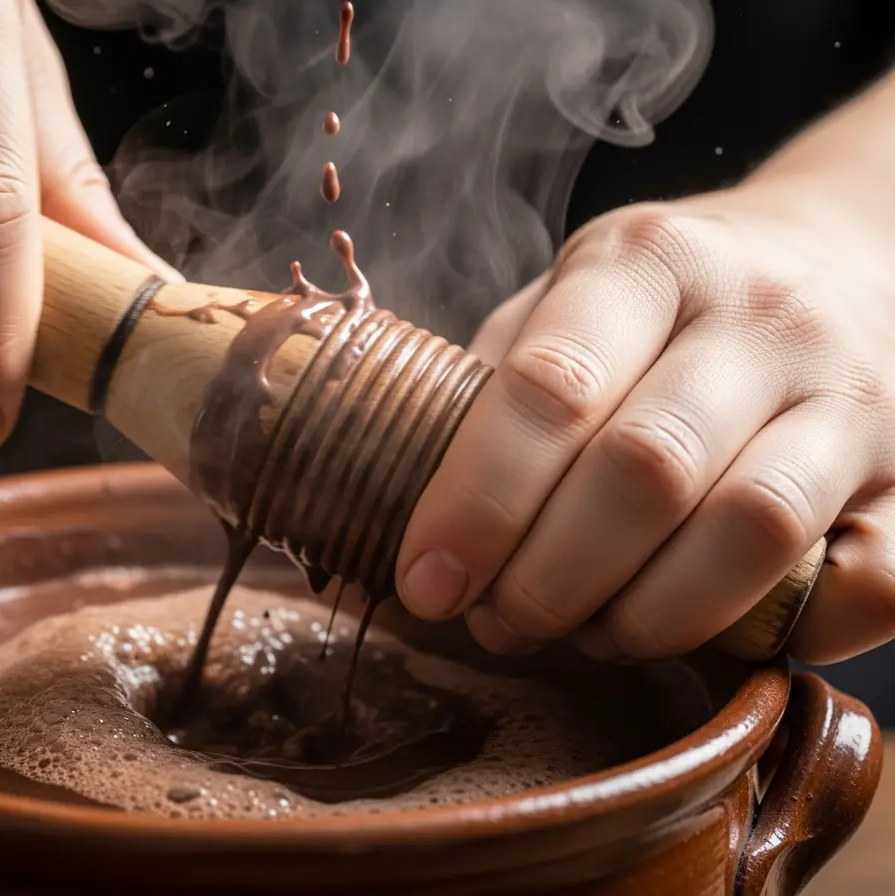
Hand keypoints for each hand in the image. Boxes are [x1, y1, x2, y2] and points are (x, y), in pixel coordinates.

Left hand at [396, 184, 894, 664]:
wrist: (854, 256)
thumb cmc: (677, 301)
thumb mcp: (578, 297)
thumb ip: (500, 381)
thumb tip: (400, 503)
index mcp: (646, 264)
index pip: (550, 386)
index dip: (476, 501)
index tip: (426, 582)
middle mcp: (761, 317)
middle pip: (644, 471)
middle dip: (548, 578)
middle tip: (497, 623)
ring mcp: (854, 394)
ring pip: (750, 532)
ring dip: (645, 617)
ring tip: (587, 635)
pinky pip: (866, 583)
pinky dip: (778, 633)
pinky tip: (707, 630)